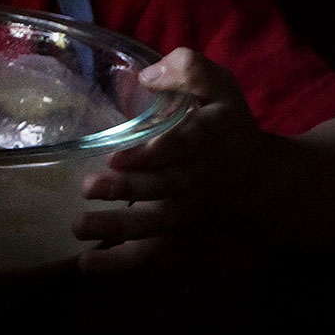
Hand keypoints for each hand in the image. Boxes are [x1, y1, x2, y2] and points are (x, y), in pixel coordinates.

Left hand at [74, 48, 272, 273]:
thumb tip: (148, 76)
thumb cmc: (224, 124)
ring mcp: (188, 209)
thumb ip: (189, 69)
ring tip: (79, 227)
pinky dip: (122, 263)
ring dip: (119, 229)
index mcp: (209, 138)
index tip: (117, 154)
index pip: (184, 146)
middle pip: (164, 188)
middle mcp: (199, 178)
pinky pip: (154, 254)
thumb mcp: (219, 85)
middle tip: (89, 186)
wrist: (255, 176)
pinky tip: (86, 264)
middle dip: (127, 190)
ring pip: (157, 226)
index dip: (153, 153)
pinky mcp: (178, 233)